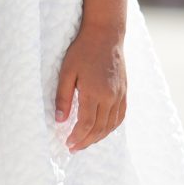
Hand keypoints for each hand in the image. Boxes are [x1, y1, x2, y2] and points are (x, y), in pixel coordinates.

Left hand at [55, 22, 128, 150]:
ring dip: (98, 137)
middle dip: (86, 141)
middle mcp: (110, 97)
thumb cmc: (82, 51)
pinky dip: (110, 127)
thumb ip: (63, 96)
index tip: (67, 144)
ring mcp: (119, 96)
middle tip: (73, 148)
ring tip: (85, 142)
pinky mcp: (124, 93)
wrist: (105, 36)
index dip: (77, 137)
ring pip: (111, 125)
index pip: (86, 124)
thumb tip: (59, 120)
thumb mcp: (66, 71)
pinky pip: (120, 117)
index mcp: (95, 92)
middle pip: (99, 128)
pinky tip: (101, 130)